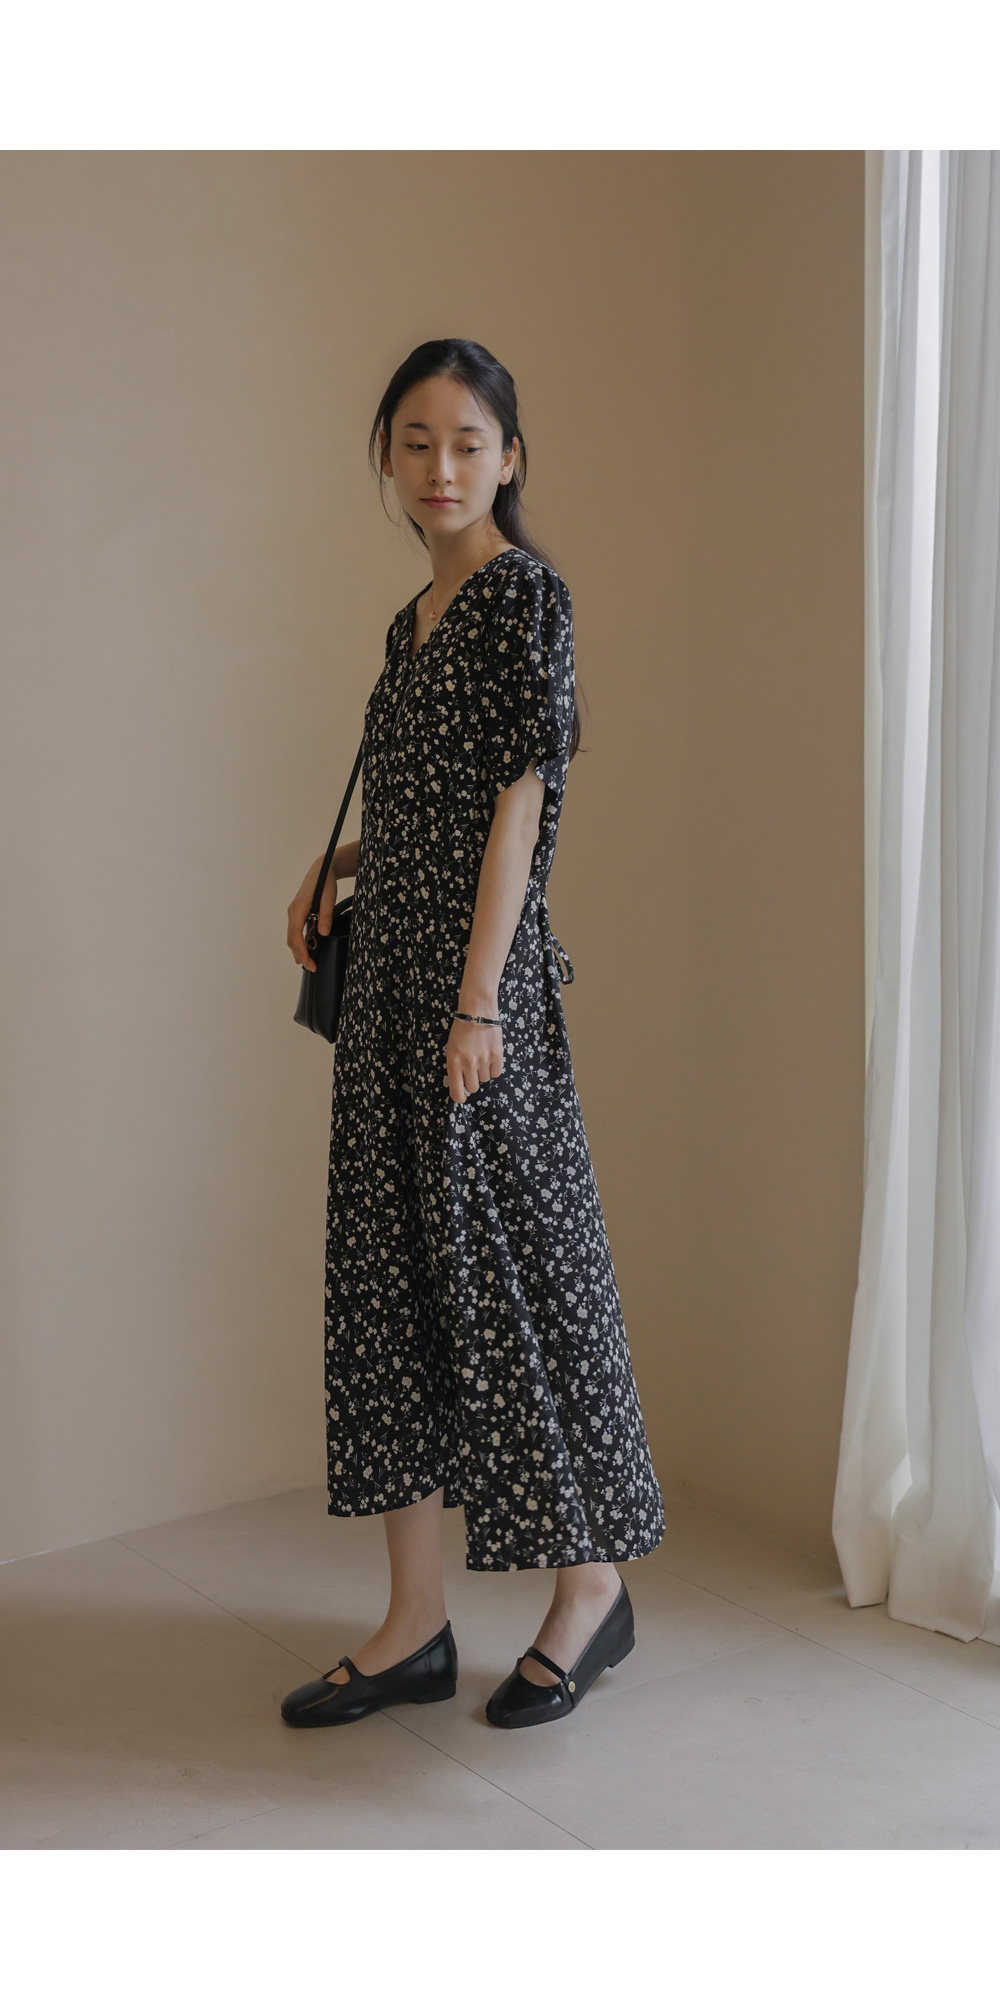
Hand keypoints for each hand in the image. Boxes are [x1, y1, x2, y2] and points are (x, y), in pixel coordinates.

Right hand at [287, 854, 337, 972]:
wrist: (321, 870)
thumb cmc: (325, 883)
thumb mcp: (328, 899)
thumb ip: (325, 916)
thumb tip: (323, 933)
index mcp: (298, 909)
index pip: (296, 935)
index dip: (301, 951)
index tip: (309, 963)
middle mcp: (292, 912)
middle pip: (291, 939)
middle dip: (300, 955)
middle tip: (311, 968)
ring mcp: (293, 912)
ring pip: (291, 936)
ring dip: (298, 950)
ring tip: (307, 963)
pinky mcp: (297, 913)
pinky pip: (294, 931)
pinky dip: (298, 942)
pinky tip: (305, 950)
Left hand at [446, 1015, 503, 1103]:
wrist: (477, 1011)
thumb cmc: (461, 1030)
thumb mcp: (451, 1050)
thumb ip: (455, 1068)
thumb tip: (462, 1086)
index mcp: (453, 1063)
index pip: (457, 1093)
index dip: (460, 1097)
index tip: (462, 1096)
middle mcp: (468, 1064)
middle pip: (473, 1087)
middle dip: (472, 1080)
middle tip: (472, 1068)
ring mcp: (484, 1060)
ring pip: (485, 1079)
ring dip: (483, 1071)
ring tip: (481, 1055)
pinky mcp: (497, 1055)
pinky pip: (496, 1073)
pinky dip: (493, 1067)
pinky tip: (489, 1055)